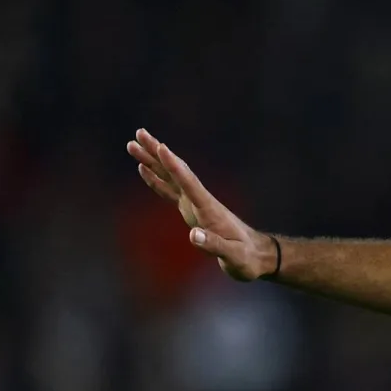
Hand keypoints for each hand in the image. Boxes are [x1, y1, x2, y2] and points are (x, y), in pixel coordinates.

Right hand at [125, 128, 276, 281]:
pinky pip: (170, 190)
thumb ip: (213, 245)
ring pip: (170, 177)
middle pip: (176, 172)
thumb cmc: (246, 257)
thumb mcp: (232, 255)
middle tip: (139, 133)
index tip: (162, 147)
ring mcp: (196, 204)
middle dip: (157, 153)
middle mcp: (201, 201)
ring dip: (152, 161)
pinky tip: (144, 169)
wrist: (257, 255)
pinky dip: (156, 179)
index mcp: (209, 209)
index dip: (175, 166)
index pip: (189, 182)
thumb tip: (193, 236)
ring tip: (133, 145)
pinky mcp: (192, 211)